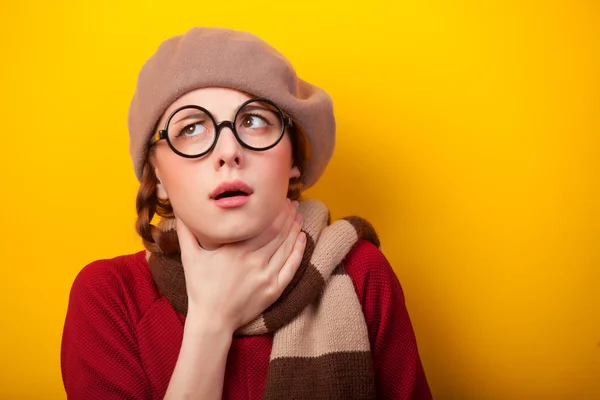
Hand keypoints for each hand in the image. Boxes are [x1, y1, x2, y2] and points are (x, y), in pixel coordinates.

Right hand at [175, 200, 305, 332]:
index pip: (262, 223)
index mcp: (236, 250)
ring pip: (286, 247)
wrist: (212, 320)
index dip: (274, 210)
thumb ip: (186, 231)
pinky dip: (299, 251)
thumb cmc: (200, 287)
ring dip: (295, 229)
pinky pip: (291, 267)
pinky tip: (303, 239)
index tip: (279, 198)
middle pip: (277, 232)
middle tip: (293, 203)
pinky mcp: (274, 290)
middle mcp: (254, 261)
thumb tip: (181, 210)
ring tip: (299, 216)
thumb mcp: (190, 257)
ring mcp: (266, 276)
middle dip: (287, 215)